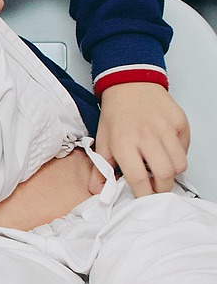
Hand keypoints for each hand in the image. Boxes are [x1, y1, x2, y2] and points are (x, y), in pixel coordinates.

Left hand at [97, 81, 189, 196]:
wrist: (130, 85)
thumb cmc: (116, 115)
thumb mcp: (102, 141)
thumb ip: (101, 169)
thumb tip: (99, 191)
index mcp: (124, 143)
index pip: (138, 178)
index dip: (143, 194)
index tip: (143, 198)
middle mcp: (146, 136)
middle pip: (165, 174)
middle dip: (162, 188)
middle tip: (156, 188)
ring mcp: (166, 128)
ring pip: (180, 163)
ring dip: (173, 173)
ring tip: (161, 170)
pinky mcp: (180, 122)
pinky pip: (185, 148)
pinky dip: (179, 155)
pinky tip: (166, 152)